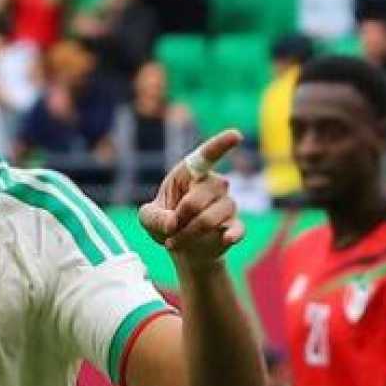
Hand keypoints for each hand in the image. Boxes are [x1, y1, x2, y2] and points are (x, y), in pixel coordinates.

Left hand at [138, 128, 246, 265]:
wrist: (183, 249)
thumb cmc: (166, 224)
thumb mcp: (148, 219)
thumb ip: (154, 218)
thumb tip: (172, 223)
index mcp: (192, 173)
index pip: (208, 155)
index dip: (221, 144)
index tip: (236, 135)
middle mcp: (214, 184)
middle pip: (197, 200)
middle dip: (179, 219)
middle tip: (170, 230)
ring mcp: (227, 205)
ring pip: (210, 219)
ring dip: (188, 235)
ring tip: (177, 241)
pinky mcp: (235, 226)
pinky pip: (237, 228)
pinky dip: (232, 234)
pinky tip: (227, 238)